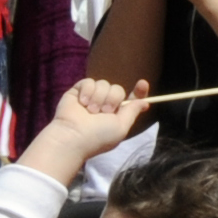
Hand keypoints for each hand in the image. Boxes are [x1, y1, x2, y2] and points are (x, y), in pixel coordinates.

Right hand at [23, 77, 145, 181]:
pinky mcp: (78, 91)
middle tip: (104, 111)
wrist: (73, 135)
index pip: (130, 99)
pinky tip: (82, 103)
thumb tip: (144, 103)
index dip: (138, 91)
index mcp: (116, 115)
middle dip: (113, 99)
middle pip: (117, 89)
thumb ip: (132, 112)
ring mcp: (91, 97)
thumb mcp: (121, 128)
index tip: (143, 83)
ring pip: (104, 84)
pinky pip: (89, 82)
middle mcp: (104, 105)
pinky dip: (87, 92)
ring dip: (99, 98)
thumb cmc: (98, 136)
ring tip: (90, 111)